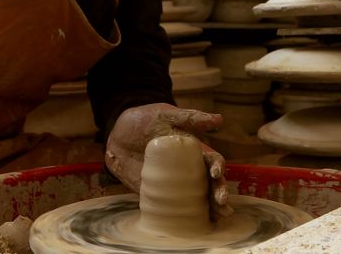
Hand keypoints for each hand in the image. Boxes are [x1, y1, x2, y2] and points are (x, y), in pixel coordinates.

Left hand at [105, 103, 231, 218]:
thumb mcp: (168, 115)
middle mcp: (188, 170)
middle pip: (209, 184)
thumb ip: (191, 117)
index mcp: (194, 152)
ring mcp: (174, 184)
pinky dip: (182, 218)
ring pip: (196, 199)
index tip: (216, 173)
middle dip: (218, 194)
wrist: (118, 132)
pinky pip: (172, 208)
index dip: (218, 168)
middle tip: (222, 202)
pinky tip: (190, 225)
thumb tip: (220, 119)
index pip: (213, 162)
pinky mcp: (157, 194)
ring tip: (218, 216)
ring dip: (209, 209)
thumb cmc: (146, 119)